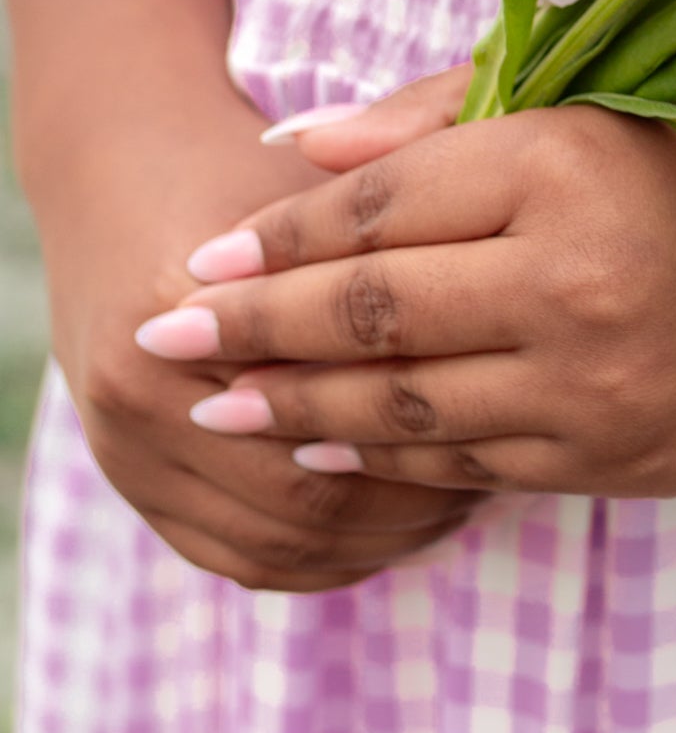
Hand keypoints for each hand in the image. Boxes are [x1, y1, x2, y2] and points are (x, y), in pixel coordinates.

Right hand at [45, 83, 484, 592]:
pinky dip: (324, 558)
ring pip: (279, 544)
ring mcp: (122, 450)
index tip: (501, 421)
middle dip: (408, 502)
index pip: (324, 412)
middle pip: (302, 499)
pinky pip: (241, 559)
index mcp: (180, 312)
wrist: (117, 173)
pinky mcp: (129, 485)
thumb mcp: (314, 196)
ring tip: (454, 506)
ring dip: (374, 539)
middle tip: (492, 481)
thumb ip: (384, 259)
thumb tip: (501, 338)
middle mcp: (136, 393)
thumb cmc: (244, 176)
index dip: (422, 429)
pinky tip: (390, 530)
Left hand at [136, 81, 675, 500]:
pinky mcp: (618, 459)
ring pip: (406, 408)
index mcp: (569, 166)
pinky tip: (327, 451)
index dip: (280, 238)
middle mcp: (576, 279)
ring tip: (219, 402)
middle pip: (372, 314)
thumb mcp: (601, 106)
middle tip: (166, 334)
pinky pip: (472, 464)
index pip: (383, 208)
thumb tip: (296, 153)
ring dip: (296, 410)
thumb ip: (443, 119)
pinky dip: (387, 460)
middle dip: (252, 330)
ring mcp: (598, 385)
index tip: (205, 254)